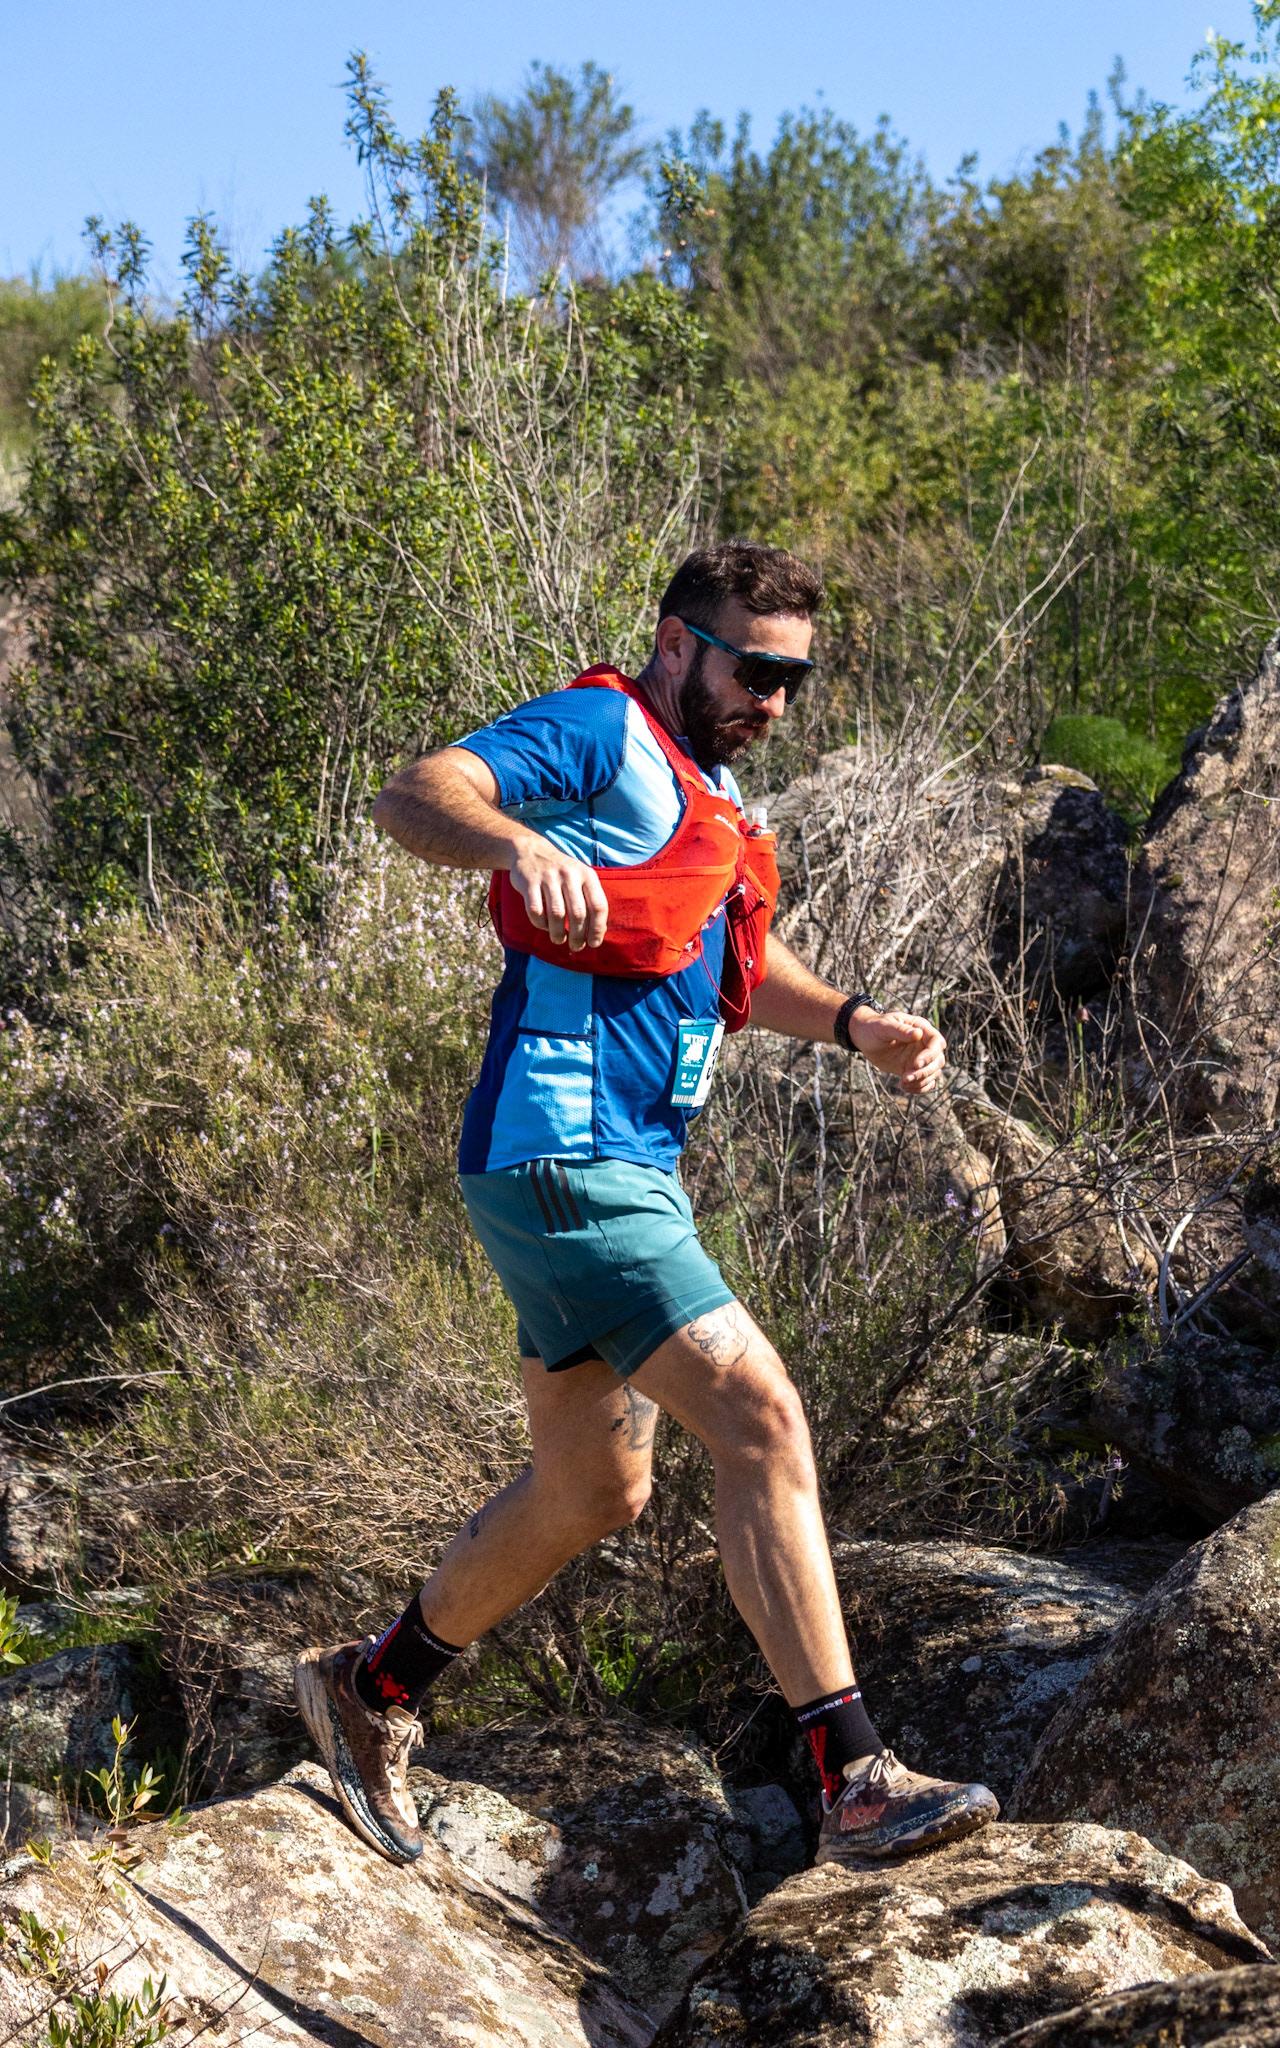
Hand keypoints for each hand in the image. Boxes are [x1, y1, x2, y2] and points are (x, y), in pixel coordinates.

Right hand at [509, 835, 608, 950]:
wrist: (532, 851)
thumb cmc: (562, 873)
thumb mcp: (581, 879)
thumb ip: (590, 901)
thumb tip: (597, 934)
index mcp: (587, 875)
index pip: (598, 906)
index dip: (597, 929)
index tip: (594, 943)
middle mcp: (570, 874)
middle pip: (578, 913)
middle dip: (578, 936)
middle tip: (576, 947)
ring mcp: (548, 877)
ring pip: (556, 914)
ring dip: (558, 933)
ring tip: (559, 939)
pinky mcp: (529, 882)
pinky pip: (535, 911)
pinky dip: (540, 924)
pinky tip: (544, 926)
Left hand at [848, 1006, 946, 1093]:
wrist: (865, 1038)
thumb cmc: (874, 1028)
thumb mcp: (884, 1026)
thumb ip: (900, 1030)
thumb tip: (918, 1034)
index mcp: (922, 1028)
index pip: (936, 1043)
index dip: (930, 1055)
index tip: (916, 1064)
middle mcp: (925, 1043)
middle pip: (938, 1060)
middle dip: (925, 1072)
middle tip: (906, 1077)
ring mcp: (921, 1057)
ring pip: (934, 1073)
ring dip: (921, 1081)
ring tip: (902, 1083)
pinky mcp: (914, 1069)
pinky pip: (926, 1081)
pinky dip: (919, 1088)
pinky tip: (903, 1086)